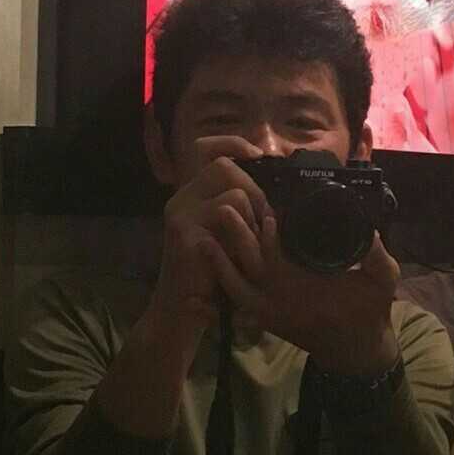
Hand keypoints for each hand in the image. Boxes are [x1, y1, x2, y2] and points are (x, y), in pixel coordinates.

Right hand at [149, 136, 270, 337]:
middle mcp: (181, 199)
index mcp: (190, 195)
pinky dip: (246, 238)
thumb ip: (239, 210)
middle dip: (255, 190)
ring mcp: (180, 215)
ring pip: (233, 195)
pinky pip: (228, 219)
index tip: (259, 153)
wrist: (180, 311)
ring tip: (251, 246)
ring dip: (253, 220)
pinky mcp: (185, 234)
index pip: (205, 150)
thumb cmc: (211, 276)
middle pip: (224, 166)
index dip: (233, 143)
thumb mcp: (227, 236)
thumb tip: (273, 189)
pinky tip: (243, 258)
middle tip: (264, 220)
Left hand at [207, 216, 401, 376]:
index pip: (284, 254)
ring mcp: (271, 307)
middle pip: (253, 263)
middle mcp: (284, 296)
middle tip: (228, 208)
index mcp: (310, 284)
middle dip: (240, 236)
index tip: (266, 212)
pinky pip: (234, 301)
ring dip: (222, 260)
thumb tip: (371, 234)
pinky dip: (216, 292)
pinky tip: (200, 277)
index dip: (272, 234)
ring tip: (207, 233)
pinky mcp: (263, 315)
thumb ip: (377, 259)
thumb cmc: (369, 313)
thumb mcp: (383, 283)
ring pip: (237, 281)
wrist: (356, 350)